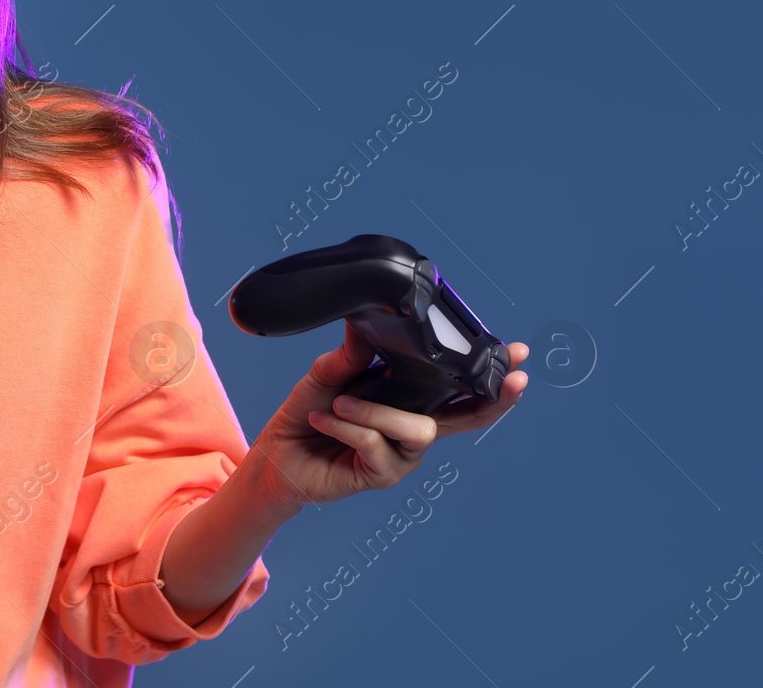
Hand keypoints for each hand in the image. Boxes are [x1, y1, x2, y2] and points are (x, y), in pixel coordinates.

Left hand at [247, 321, 529, 512]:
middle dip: (491, 396)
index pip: (457, 388)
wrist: (278, 455)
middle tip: (510, 377)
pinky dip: (347, 428)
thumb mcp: (328, 375)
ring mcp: (402, 456)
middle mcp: (413, 429)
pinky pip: (378, 446)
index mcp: (408, 399)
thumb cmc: (308, 414)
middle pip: (468, 417)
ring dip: (374, 410)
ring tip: (337, 404)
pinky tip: (324, 421)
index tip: (518, 355)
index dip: (489, 375)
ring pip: (416, 429)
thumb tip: (366, 320)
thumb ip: (352, 354)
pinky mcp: (382, 476)